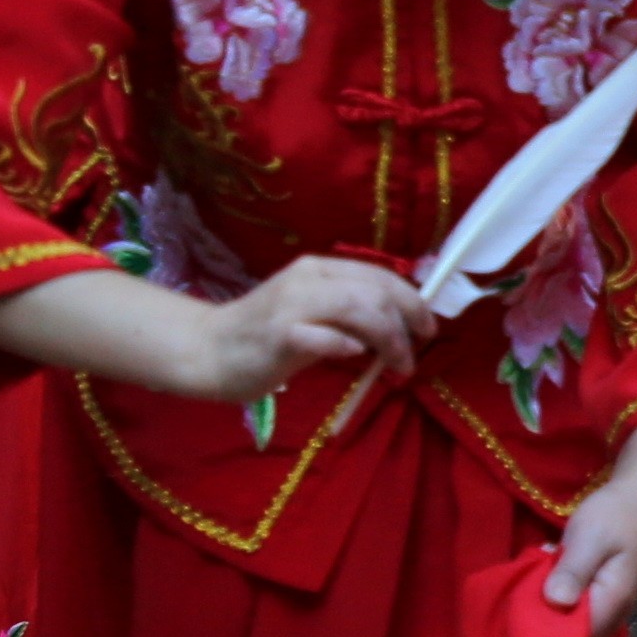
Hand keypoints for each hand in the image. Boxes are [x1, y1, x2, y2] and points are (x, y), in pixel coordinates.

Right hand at [190, 254, 428, 405]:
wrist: (209, 351)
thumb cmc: (265, 338)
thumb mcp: (313, 316)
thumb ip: (349, 315)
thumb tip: (400, 326)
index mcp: (319, 270)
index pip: (379, 276)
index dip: (412, 302)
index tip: (427, 329)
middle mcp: (307, 279)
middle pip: (375, 291)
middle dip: (406, 324)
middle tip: (414, 355)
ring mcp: (291, 304)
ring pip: (358, 308)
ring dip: (388, 340)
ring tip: (397, 366)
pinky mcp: (278, 334)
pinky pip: (322, 336)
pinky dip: (344, 345)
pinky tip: (354, 356)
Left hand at [545, 419, 636, 628]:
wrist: (636, 503)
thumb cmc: (614, 517)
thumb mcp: (590, 537)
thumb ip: (574, 570)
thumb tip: (555, 602)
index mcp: (613, 601)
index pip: (576, 635)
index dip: (548, 625)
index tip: (525, 604)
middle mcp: (613, 614)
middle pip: (573, 634)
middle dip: (546, 614)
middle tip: (530, 582)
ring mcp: (608, 609)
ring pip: (571, 623)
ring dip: (549, 604)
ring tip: (541, 574)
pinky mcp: (599, 600)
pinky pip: (573, 610)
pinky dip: (557, 596)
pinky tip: (551, 574)